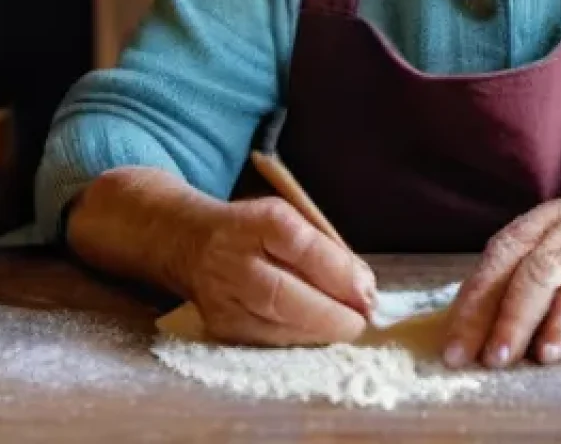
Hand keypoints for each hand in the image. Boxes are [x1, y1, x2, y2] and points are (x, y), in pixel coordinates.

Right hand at [188, 196, 376, 346]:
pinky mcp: (219, 328)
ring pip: (274, 325)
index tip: (367, 293)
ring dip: (318, 332)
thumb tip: (365, 290)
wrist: (193, 243)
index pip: (300, 246)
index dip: (337, 273)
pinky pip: (266, 341)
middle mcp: (234, 259)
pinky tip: (316, 334)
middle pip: (282, 294)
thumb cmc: (257, 229)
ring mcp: (222, 297)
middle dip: (330, 315)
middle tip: (360, 322)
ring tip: (344, 328)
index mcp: (260, 221)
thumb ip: (327, 249)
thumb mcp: (291, 219)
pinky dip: (298, 340)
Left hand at [442, 183, 560, 367]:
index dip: (465, 309)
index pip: (486, 272)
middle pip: (505, 275)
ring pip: (538, 279)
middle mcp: (542, 237)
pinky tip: (550, 349)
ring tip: (501, 358)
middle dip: (481, 317)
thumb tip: (479, 336)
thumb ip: (515, 286)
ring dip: (516, 320)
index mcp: (521, 235)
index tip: (448, 349)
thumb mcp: (544, 252)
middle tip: (463, 357)